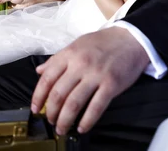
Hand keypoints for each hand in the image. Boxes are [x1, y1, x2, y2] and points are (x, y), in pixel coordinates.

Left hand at [30, 26, 148, 134]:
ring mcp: (96, 75)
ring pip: (74, 103)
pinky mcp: (111, 84)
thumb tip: (39, 71)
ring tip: (62, 128)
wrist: (131, 38)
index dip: (38, 97)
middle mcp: (80, 64)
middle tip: (51, 121)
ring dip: (65, 120)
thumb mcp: (76, 45)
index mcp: (69, 54)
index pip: (47, 79)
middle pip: (58, 94)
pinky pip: (96, 107)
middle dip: (51, 112)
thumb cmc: (103, 42)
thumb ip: (57, 59)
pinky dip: (86, 121)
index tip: (36, 109)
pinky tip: (82, 128)